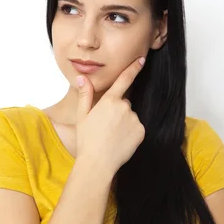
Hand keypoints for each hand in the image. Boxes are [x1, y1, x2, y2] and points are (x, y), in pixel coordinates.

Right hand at [75, 56, 146, 176]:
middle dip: (117, 111)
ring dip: (124, 123)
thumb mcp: (82, 116)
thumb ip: (85, 95)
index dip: (133, 69)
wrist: (98, 163)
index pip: (124, 80)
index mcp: (109, 101)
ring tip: (111, 136)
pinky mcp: (141, 131)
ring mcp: (135, 119)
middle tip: (105, 127)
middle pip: (124, 103)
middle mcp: (124, 107)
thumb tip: (82, 78)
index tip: (141, 59)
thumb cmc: (87, 140)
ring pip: (130, 116)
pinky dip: (130, 133)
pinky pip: (137, 128)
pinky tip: (120, 141)